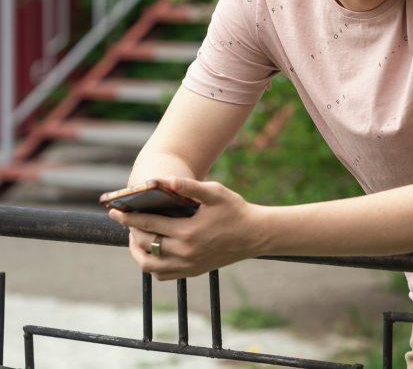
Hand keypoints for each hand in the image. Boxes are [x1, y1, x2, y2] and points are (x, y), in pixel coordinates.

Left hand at [108, 177, 262, 280]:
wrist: (256, 235)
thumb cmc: (236, 210)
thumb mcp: (215, 193)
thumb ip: (188, 186)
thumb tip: (162, 180)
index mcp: (188, 232)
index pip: (148, 225)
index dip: (128, 217)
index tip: (114, 211)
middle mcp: (185, 252)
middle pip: (145, 244)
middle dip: (131, 231)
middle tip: (126, 220)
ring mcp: (188, 265)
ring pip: (149, 265)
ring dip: (137, 251)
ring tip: (135, 238)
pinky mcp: (192, 272)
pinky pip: (162, 274)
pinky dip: (151, 264)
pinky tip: (152, 251)